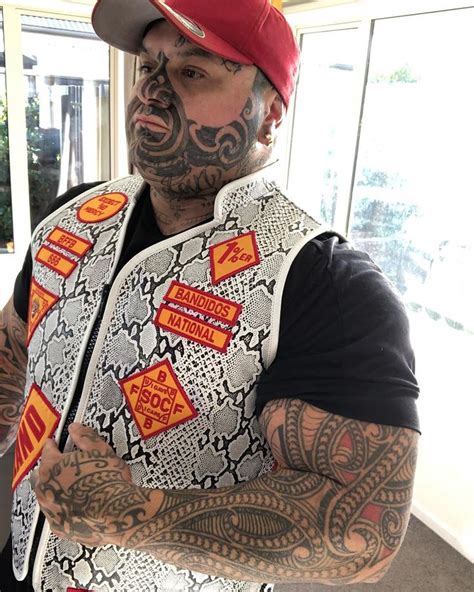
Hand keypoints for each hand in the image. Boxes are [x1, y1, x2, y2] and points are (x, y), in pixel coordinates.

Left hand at [31, 423, 151, 546]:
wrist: (116, 514)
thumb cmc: (109, 480)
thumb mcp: (101, 450)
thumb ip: (85, 437)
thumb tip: (75, 428)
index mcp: (53, 466)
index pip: (47, 451)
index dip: (52, 445)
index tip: (53, 443)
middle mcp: (46, 489)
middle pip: (39, 475)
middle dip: (47, 468)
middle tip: (58, 465)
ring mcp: (51, 510)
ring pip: (45, 496)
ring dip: (52, 489)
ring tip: (66, 486)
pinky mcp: (59, 527)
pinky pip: (55, 515)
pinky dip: (61, 508)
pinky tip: (73, 505)